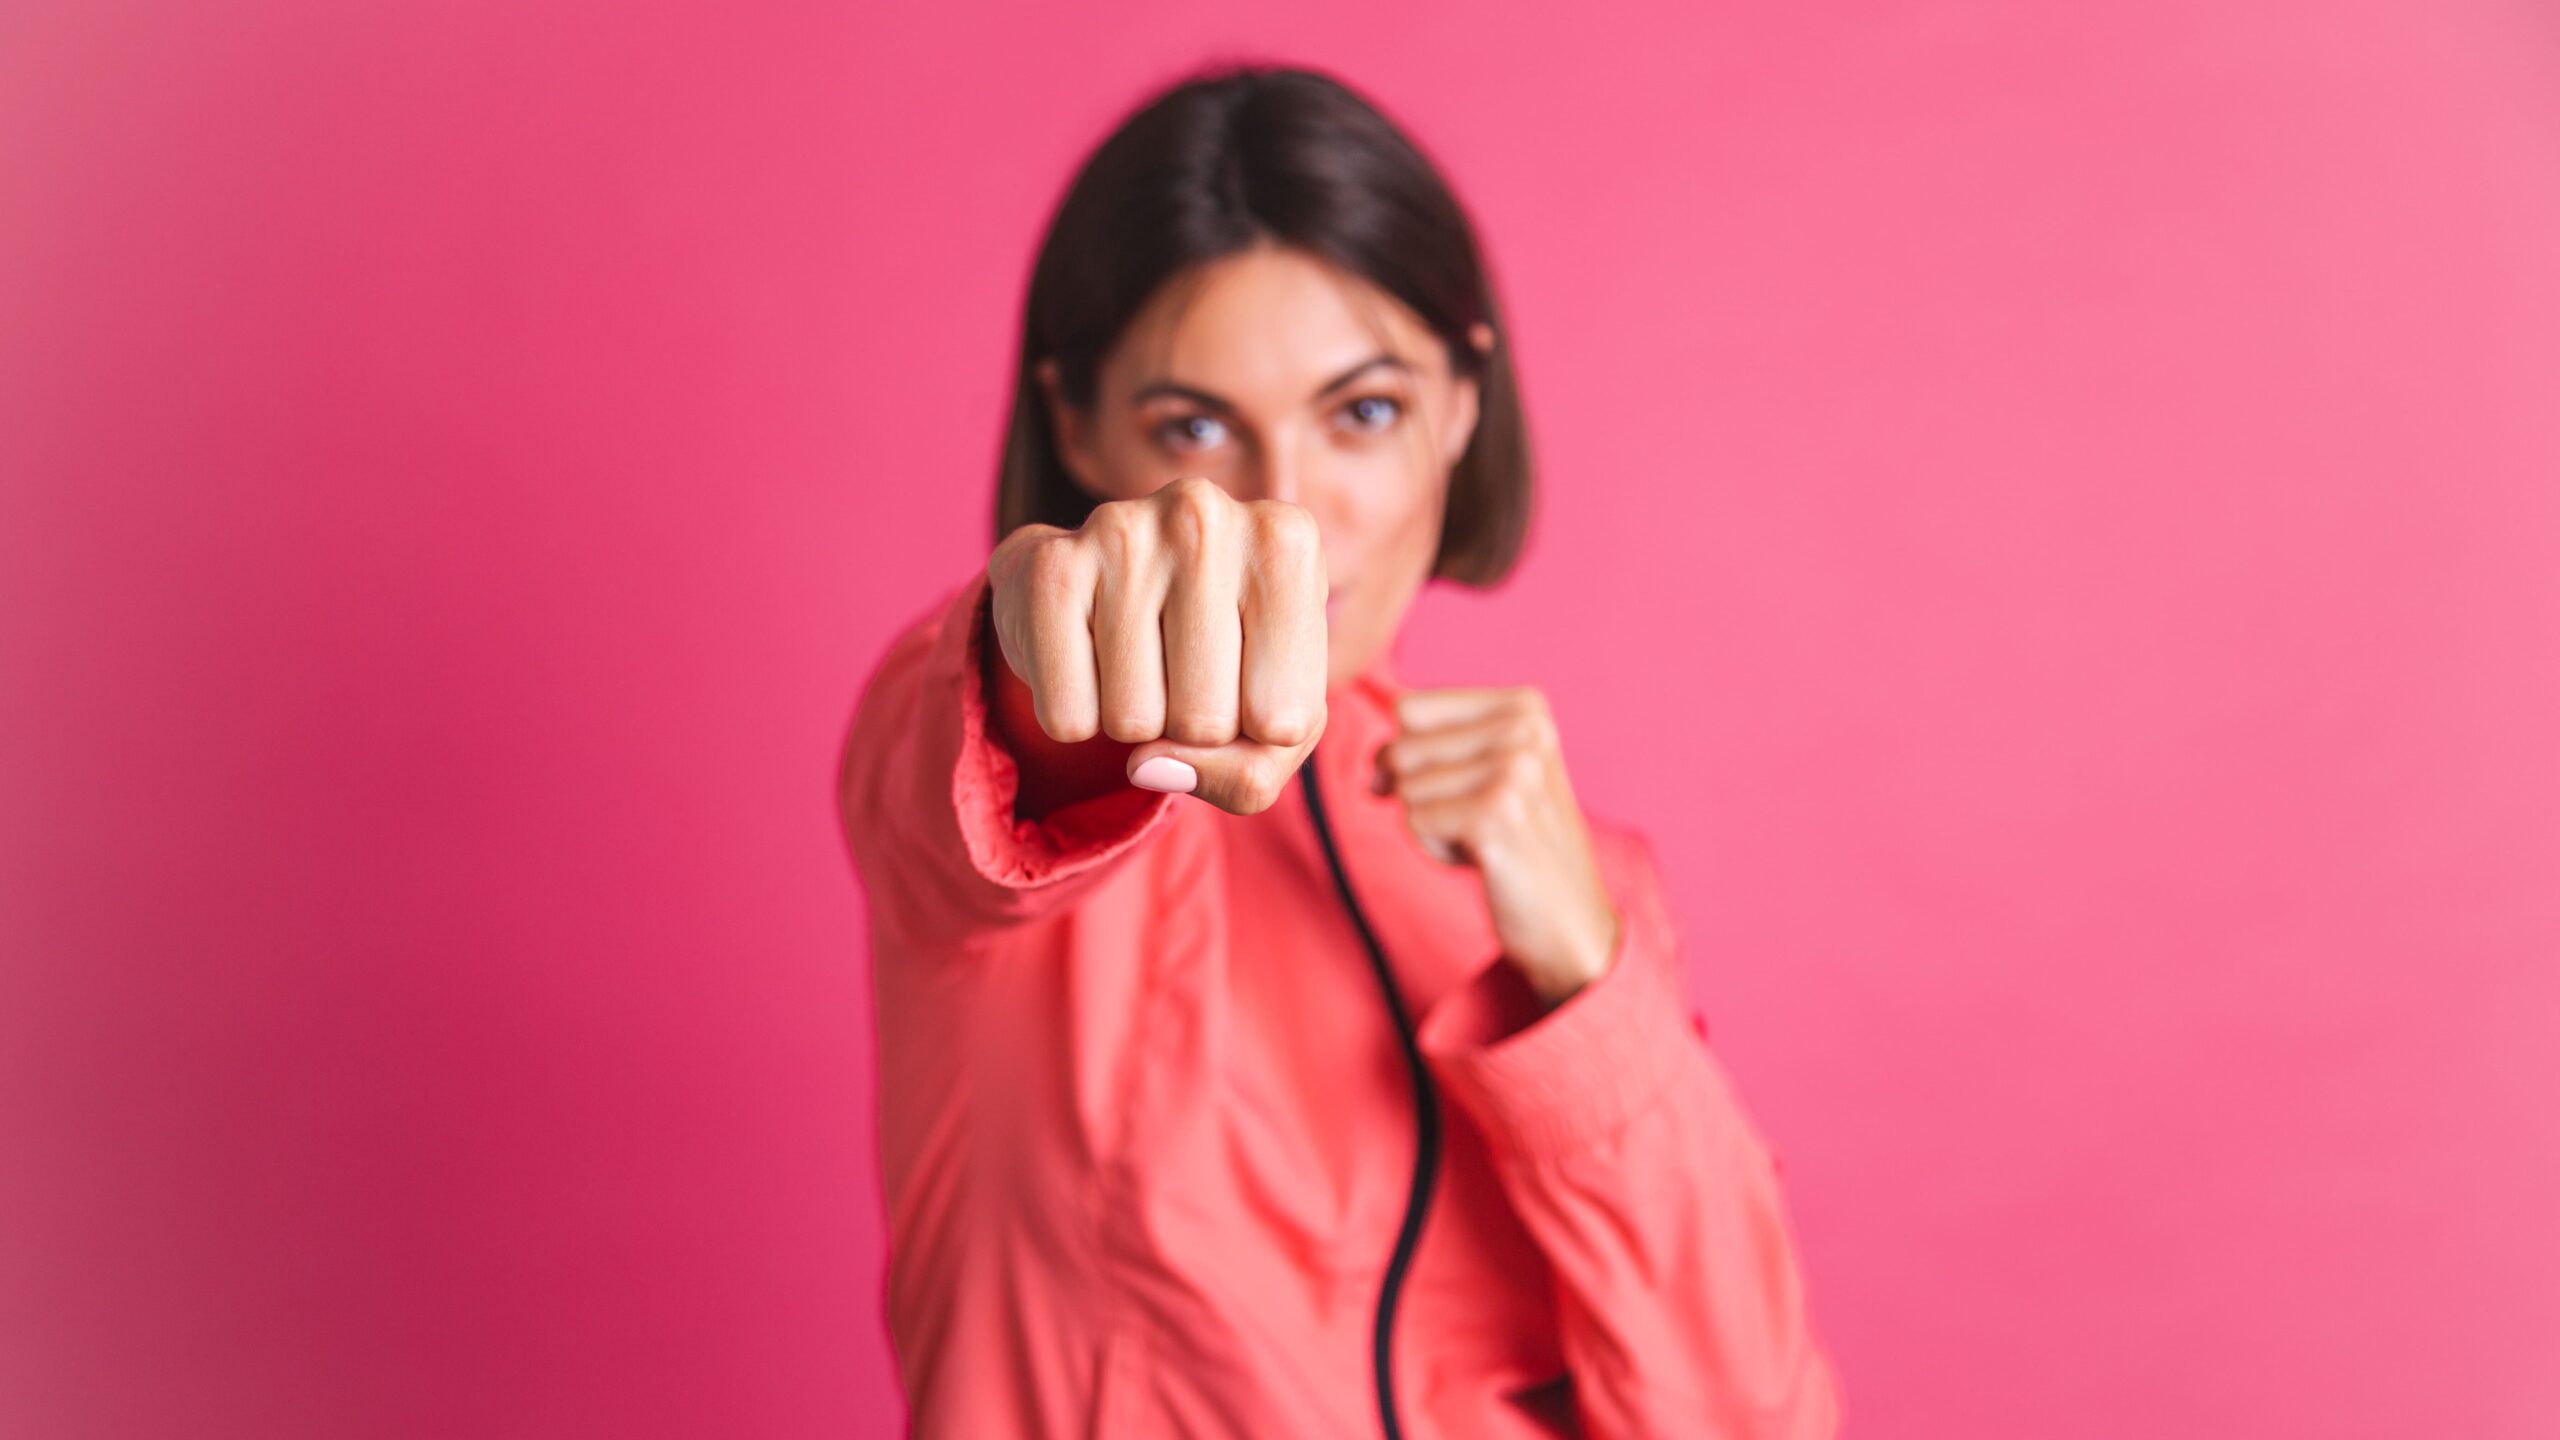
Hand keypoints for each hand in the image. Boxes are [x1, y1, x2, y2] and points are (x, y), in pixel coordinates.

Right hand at [983, 477, 1328, 816]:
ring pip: (1133, 722)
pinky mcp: (1049, 568)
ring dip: (1135, 723)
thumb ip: (1249, 774)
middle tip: (1182, 671)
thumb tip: (1148, 767)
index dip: (1259, 733)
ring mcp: (1121, 531)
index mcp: (1287, 542)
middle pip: (1205, 722)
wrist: (1107, 585)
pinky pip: (1067, 716)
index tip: (1248, 679)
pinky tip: (1088, 656)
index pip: (1283, 722)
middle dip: (1192, 729)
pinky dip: (1077, 716)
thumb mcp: (1274, 719)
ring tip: (1138, 661)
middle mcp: (1206, 515)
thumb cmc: (1222, 656)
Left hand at [1373, 685, 1622, 1008]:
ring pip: (1405, 788)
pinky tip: (1484, 859)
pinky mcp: (1496, 813)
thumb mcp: (1484, 775)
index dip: (1409, 757)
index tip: (1455, 790)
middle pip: (1402, 749)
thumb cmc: (1518, 845)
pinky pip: (1414, 821)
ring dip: (1432, 826)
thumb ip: (1430, 746)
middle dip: (1421, 796)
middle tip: (1479, 824)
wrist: (1569, 922)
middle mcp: (1524, 728)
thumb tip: (1375, 767)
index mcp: (1525, 706)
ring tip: (1485, 841)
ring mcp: (1514, 769)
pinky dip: (1436, 849)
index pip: (1409, 710)